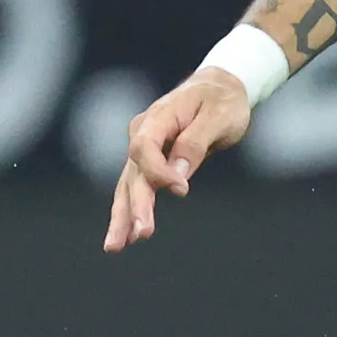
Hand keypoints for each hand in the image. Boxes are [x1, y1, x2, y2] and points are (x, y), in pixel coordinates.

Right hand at [104, 69, 251, 252]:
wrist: (218, 90)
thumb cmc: (221, 101)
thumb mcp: (218, 116)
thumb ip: (195, 141)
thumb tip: (178, 173)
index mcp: (157, 117)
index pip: (144, 148)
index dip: (158, 171)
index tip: (181, 189)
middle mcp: (142, 133)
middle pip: (133, 173)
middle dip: (136, 205)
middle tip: (142, 234)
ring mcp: (143, 149)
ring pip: (128, 186)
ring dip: (123, 217)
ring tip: (115, 247)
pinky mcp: (150, 163)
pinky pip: (136, 189)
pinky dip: (130, 212)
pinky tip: (125, 237)